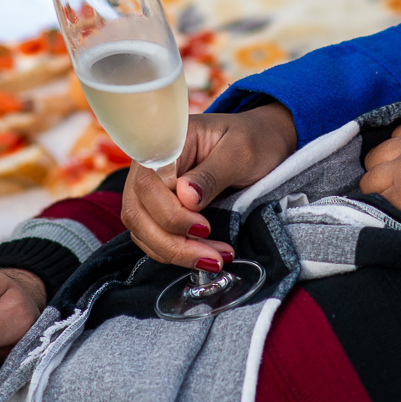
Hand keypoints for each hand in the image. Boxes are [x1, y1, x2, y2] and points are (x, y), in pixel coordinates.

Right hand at [122, 103, 297, 268]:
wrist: (262, 143)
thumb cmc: (252, 141)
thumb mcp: (240, 152)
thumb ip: (212, 174)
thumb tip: (186, 198)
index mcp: (166, 144)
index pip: (148, 184)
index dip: (170, 213)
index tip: (204, 228)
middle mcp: (150, 167)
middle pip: (138, 212)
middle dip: (173, 242)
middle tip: (212, 256)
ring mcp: (152, 189)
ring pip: (143, 230)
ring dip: (175, 252)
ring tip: (214, 260)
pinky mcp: (159, 209)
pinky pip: (153, 237)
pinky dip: (176, 253)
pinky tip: (204, 257)